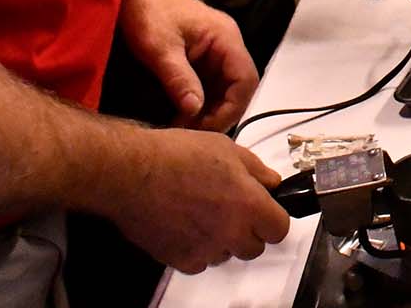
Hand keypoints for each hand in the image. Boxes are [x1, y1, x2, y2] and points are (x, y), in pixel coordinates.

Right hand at [110, 127, 291, 273]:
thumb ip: (256, 169)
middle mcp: (230, 232)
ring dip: (221, 240)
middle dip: (248, 232)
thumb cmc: (175, 156)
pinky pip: (199, 262)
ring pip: (226, 255)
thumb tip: (271, 182)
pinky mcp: (180, 260)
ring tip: (202, 212)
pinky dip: (196, 249)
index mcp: (248, 204)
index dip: (273, 218)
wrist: (131, 172)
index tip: (265, 211)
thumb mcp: (226, 148)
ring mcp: (205, 249)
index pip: (279, 229)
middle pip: (255, 248)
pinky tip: (185, 224)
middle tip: (232, 211)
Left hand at [119, 0, 258, 129]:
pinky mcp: (200, 57)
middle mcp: (227, 46)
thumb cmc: (148, 10)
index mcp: (226, 39)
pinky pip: (210, 84)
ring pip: (224, 89)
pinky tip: (182, 115)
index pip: (246, 81)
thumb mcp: (159, 47)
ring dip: (209, 111)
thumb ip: (179, 78)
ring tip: (184, 129)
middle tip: (191, 134)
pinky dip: (199, 102)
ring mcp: (214, 51)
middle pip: (238, 88)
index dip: (231, 109)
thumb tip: (194, 112)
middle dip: (218, 114)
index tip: (205, 129)